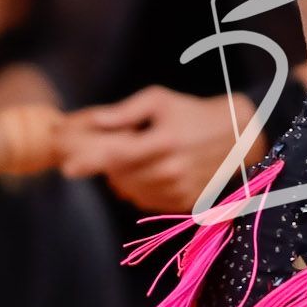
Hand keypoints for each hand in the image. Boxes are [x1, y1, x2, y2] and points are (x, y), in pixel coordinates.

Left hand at [60, 85, 266, 209]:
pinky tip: (148, 170)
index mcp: (164, 141)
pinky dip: (138, 188)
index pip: (116, 155)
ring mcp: (179, 190)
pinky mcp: (184, 204)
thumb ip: (124, 112)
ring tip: (135, 156)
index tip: (67, 167)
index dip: (88, 161)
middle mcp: (171, 170)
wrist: (239, 136)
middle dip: (106, 165)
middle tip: (105, 150)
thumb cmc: (192, 113)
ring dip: (121, 177)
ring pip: (130, 191)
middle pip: (119, 175)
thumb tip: (91, 120)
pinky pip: (146, 201)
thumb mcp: (160, 101)